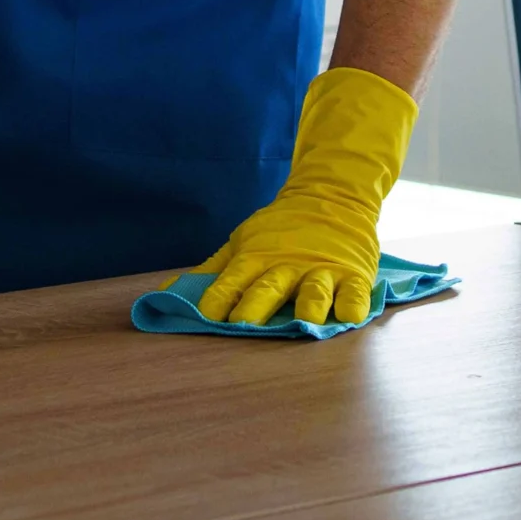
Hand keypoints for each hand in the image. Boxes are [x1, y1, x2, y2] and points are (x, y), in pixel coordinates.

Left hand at [193, 67, 416, 325]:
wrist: (331, 195)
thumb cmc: (280, 230)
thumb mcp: (243, 243)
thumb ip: (211, 272)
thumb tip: (165, 291)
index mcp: (257, 258)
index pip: (234, 278)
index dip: (220, 296)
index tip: (206, 314)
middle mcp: (288, 265)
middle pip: (270, 286)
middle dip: (256, 305)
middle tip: (244, 324)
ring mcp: (322, 269)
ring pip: (314, 289)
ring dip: (309, 304)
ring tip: (305, 322)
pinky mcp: (353, 274)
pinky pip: (354, 291)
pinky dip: (353, 303)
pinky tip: (350, 314)